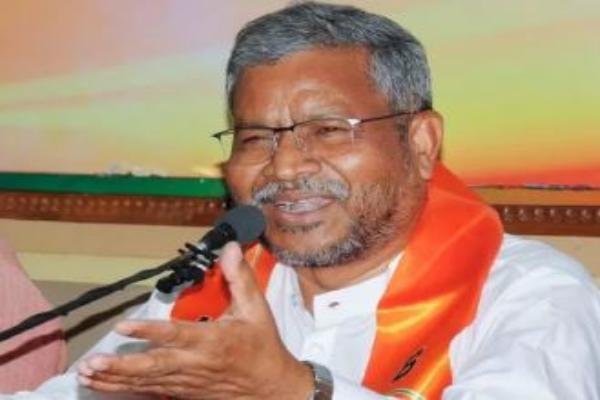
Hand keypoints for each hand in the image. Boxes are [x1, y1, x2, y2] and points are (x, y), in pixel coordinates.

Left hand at [77, 242, 313, 399]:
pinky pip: (151, 391)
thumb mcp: (256, 310)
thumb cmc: (262, 348)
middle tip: (94, 362)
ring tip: (88, 374)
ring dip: (116, 379)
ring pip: (147, 382)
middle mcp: (196, 364)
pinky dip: (125, 389)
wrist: (271, 389)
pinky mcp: (183, 392)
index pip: (177, 335)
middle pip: (154, 366)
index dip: (149, 332)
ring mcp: (187, 382)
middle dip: (122, 366)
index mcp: (213, 341)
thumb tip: (230, 249)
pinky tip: (103, 385)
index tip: (123, 327)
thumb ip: (240, 278)